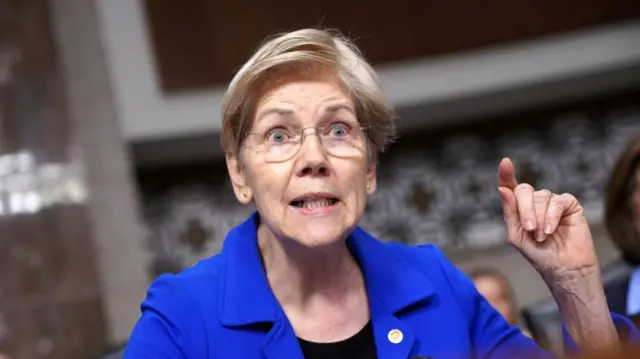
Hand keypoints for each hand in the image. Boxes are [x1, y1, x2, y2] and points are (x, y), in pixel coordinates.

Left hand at [497, 158, 598, 280]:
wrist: (563, 269)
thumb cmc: (538, 254)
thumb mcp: (516, 235)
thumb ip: (509, 212)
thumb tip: (503, 189)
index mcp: (519, 207)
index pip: (510, 186)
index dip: (506, 174)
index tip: (505, 163)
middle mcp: (535, 201)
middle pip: (523, 190)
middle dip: (524, 210)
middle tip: (530, 230)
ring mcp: (552, 201)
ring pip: (541, 196)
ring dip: (539, 219)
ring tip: (542, 237)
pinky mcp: (569, 205)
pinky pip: (558, 201)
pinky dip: (552, 216)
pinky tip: (551, 231)